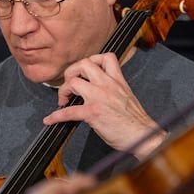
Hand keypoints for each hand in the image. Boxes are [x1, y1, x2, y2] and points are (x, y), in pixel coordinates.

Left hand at [42, 53, 165, 159]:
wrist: (142, 135)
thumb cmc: (136, 121)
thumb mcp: (128, 96)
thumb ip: (115, 90)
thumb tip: (102, 92)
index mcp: (118, 81)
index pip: (106, 57)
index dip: (92, 60)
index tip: (85, 71)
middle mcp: (108, 85)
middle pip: (84, 64)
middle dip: (72, 72)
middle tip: (70, 84)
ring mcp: (99, 97)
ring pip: (73, 82)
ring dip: (63, 90)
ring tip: (64, 100)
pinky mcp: (93, 113)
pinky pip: (68, 111)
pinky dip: (56, 116)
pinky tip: (51, 119)